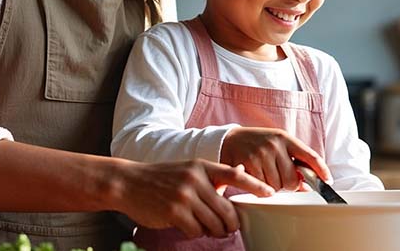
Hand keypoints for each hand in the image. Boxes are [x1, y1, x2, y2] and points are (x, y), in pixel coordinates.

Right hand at [112, 159, 273, 238]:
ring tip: (207, 227)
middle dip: (230, 224)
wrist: (129, 183)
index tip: (270, 194)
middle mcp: (195, 179)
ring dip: (214, 230)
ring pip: (214, 223)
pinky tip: (188, 226)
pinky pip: (197, 230)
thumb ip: (212, 175)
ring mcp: (185, 196)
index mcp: (202, 166)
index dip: (255, 184)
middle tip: (226, 227)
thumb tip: (241, 172)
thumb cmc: (162, 178)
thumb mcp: (188, 169)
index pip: (235, 175)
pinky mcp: (174, 212)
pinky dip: (195, 232)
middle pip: (228, 210)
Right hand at [219, 127, 330, 190]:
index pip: (310, 155)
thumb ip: (292, 161)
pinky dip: (261, 189)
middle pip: (292, 179)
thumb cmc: (257, 144)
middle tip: (279, 179)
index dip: (321, 170)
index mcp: (285, 138)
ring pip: (278, 186)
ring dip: (273, 188)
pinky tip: (256, 179)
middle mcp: (275, 144)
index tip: (328, 180)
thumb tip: (306, 186)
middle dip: (288, 185)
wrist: (229, 139)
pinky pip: (262, 187)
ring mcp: (261, 153)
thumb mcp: (276, 145)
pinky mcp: (249, 163)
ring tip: (265, 176)